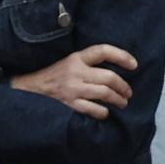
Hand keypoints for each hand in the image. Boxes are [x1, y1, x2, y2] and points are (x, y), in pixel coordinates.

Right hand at [10, 43, 138, 118]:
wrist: (30, 89)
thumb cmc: (55, 77)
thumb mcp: (69, 64)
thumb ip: (88, 64)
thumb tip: (116, 73)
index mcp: (76, 58)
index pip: (102, 51)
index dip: (121, 56)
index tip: (134, 64)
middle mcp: (75, 71)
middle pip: (109, 77)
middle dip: (124, 87)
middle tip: (128, 93)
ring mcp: (73, 89)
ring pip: (105, 93)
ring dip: (118, 100)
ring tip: (122, 103)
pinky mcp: (70, 104)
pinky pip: (95, 110)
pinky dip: (104, 112)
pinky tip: (105, 112)